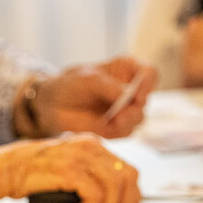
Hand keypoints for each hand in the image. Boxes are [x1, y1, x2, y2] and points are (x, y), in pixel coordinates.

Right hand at [0, 134, 140, 202]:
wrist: (6, 168)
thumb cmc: (33, 173)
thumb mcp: (68, 165)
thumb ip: (90, 174)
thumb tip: (112, 197)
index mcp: (92, 144)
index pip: (127, 168)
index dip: (132, 193)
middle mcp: (90, 147)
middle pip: (127, 176)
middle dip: (124, 202)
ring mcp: (80, 157)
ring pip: (114, 187)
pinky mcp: (69, 170)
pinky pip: (95, 195)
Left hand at [32, 57, 157, 138]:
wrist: (53, 104)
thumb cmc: (71, 83)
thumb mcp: (89, 79)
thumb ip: (110, 87)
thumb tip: (130, 98)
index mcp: (127, 70)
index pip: (149, 73)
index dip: (148, 83)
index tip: (137, 96)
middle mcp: (130, 90)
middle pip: (146, 99)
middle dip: (136, 108)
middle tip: (121, 114)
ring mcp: (125, 109)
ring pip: (139, 118)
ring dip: (128, 121)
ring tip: (114, 121)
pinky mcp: (117, 127)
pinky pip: (126, 132)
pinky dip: (118, 131)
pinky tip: (104, 127)